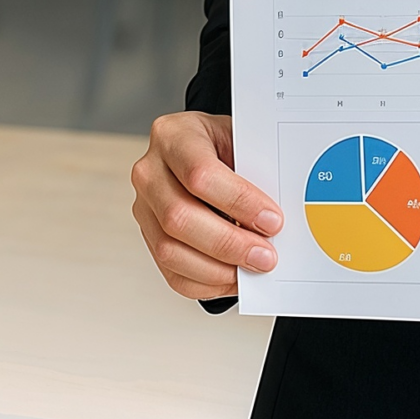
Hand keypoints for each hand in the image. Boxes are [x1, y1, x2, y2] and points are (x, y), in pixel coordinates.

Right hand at [130, 111, 283, 300]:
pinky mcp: (149, 237)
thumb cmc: (224, 145)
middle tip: (265, 255)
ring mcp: (145, 207)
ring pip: (170, 250)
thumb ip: (256, 171)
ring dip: (218, 268)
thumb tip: (275, 218)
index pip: (200, 174)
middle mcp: (150, 172)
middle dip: (229, 243)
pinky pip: (172, 273)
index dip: (238, 202)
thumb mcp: (241, 140)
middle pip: (179, 217)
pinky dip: (207, 282)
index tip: (272, 220)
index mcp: (174, 136)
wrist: (203, 149)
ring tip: (253, 268)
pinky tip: (234, 276)